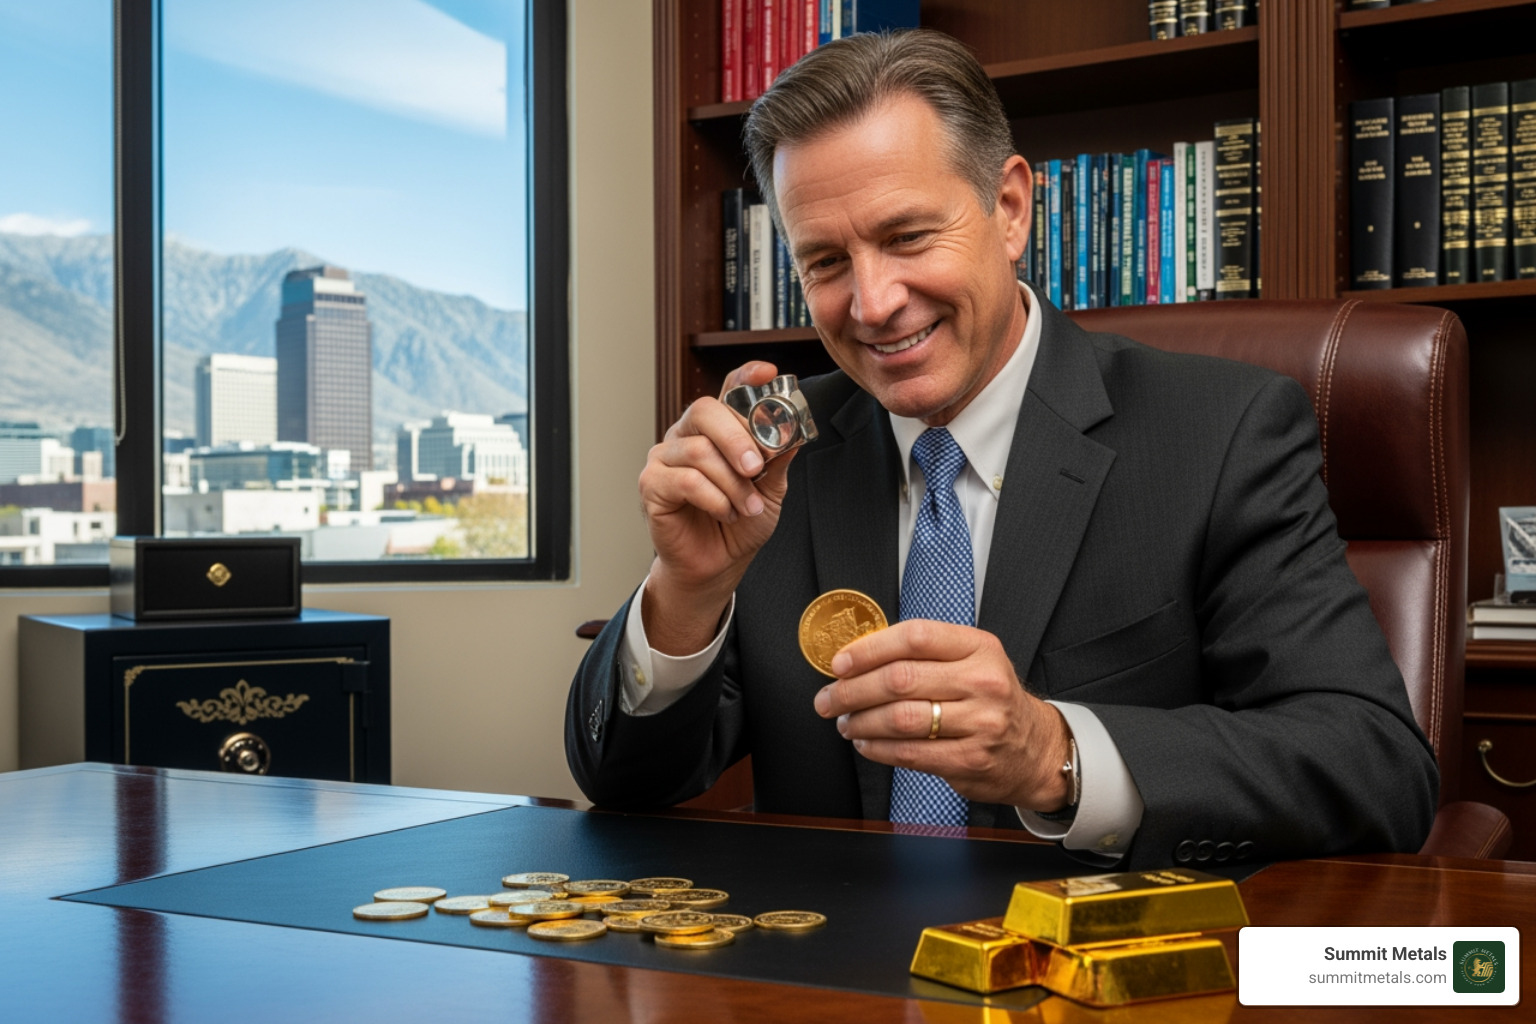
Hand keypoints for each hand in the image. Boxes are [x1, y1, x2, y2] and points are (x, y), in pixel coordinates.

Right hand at [638, 361, 797, 654]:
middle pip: (704, 410)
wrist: (717, 564)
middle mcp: (686, 435)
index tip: (769, 373)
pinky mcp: (651, 484)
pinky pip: (684, 480)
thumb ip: (778, 461)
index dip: (746, 376)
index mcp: (716, 429)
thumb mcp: (771, 490)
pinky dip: (713, 498)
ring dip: (731, 482)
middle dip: (737, 437)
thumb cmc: (739, 523)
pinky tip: (725, 512)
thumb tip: (794, 433)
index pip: (727, 390)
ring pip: (698, 450)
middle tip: (757, 466)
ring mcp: (664, 457)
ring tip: (747, 506)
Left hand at [812, 619, 1073, 810]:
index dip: (869, 649)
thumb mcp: (972, 661)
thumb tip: (858, 657)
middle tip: (828, 698)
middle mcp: (983, 682)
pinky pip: (910, 753)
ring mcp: (980, 723)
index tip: (840, 663)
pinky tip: (866, 743)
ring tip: (845, 722)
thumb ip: (925, 654)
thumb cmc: (991, 699)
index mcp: (979, 648)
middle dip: (852, 690)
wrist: (1036, 749)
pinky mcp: (971, 759)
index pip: (915, 637)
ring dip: (861, 721)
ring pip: (901, 718)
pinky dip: (878, 749)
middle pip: (900, 679)